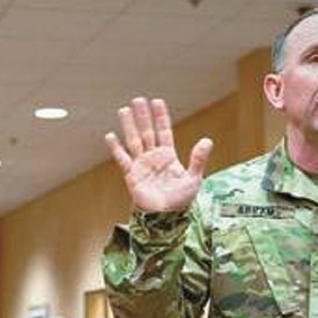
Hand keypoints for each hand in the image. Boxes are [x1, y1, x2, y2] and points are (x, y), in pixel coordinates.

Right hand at [105, 97, 212, 212]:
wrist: (165, 218)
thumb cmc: (180, 200)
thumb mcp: (194, 178)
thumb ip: (198, 159)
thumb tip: (207, 140)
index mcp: (168, 156)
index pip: (164, 131)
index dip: (160, 117)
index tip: (156, 102)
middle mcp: (153, 157)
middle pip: (146, 132)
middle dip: (142, 116)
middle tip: (137, 99)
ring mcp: (141, 165)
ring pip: (133, 141)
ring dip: (129, 126)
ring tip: (124, 110)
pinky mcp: (131, 175)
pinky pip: (122, 159)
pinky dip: (116, 148)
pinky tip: (110, 136)